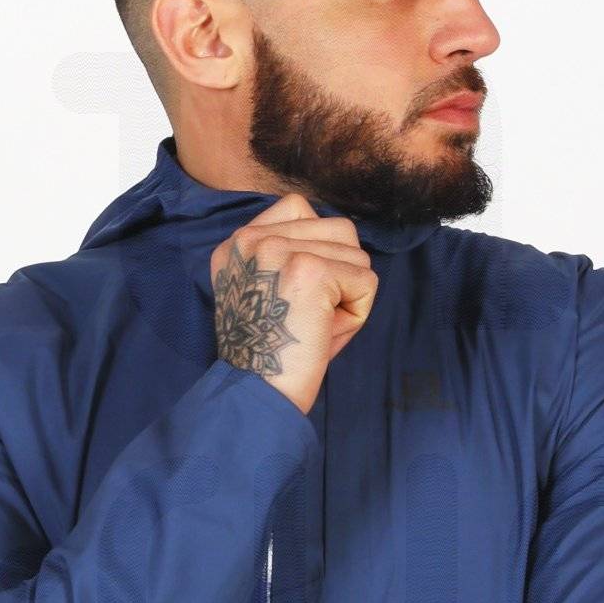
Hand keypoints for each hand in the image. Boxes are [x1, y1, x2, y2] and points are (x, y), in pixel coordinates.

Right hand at [210, 194, 376, 416]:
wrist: (257, 395)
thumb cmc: (272, 357)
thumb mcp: (269, 293)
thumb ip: (294, 256)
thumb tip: (346, 240)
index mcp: (237, 244)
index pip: (299, 207)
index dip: (320, 252)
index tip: (298, 294)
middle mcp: (252, 238)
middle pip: (338, 229)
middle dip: (340, 276)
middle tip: (311, 317)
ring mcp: (279, 249)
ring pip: (356, 253)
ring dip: (349, 294)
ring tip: (318, 324)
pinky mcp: (309, 270)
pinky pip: (366, 281)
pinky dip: (358, 314)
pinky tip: (326, 333)